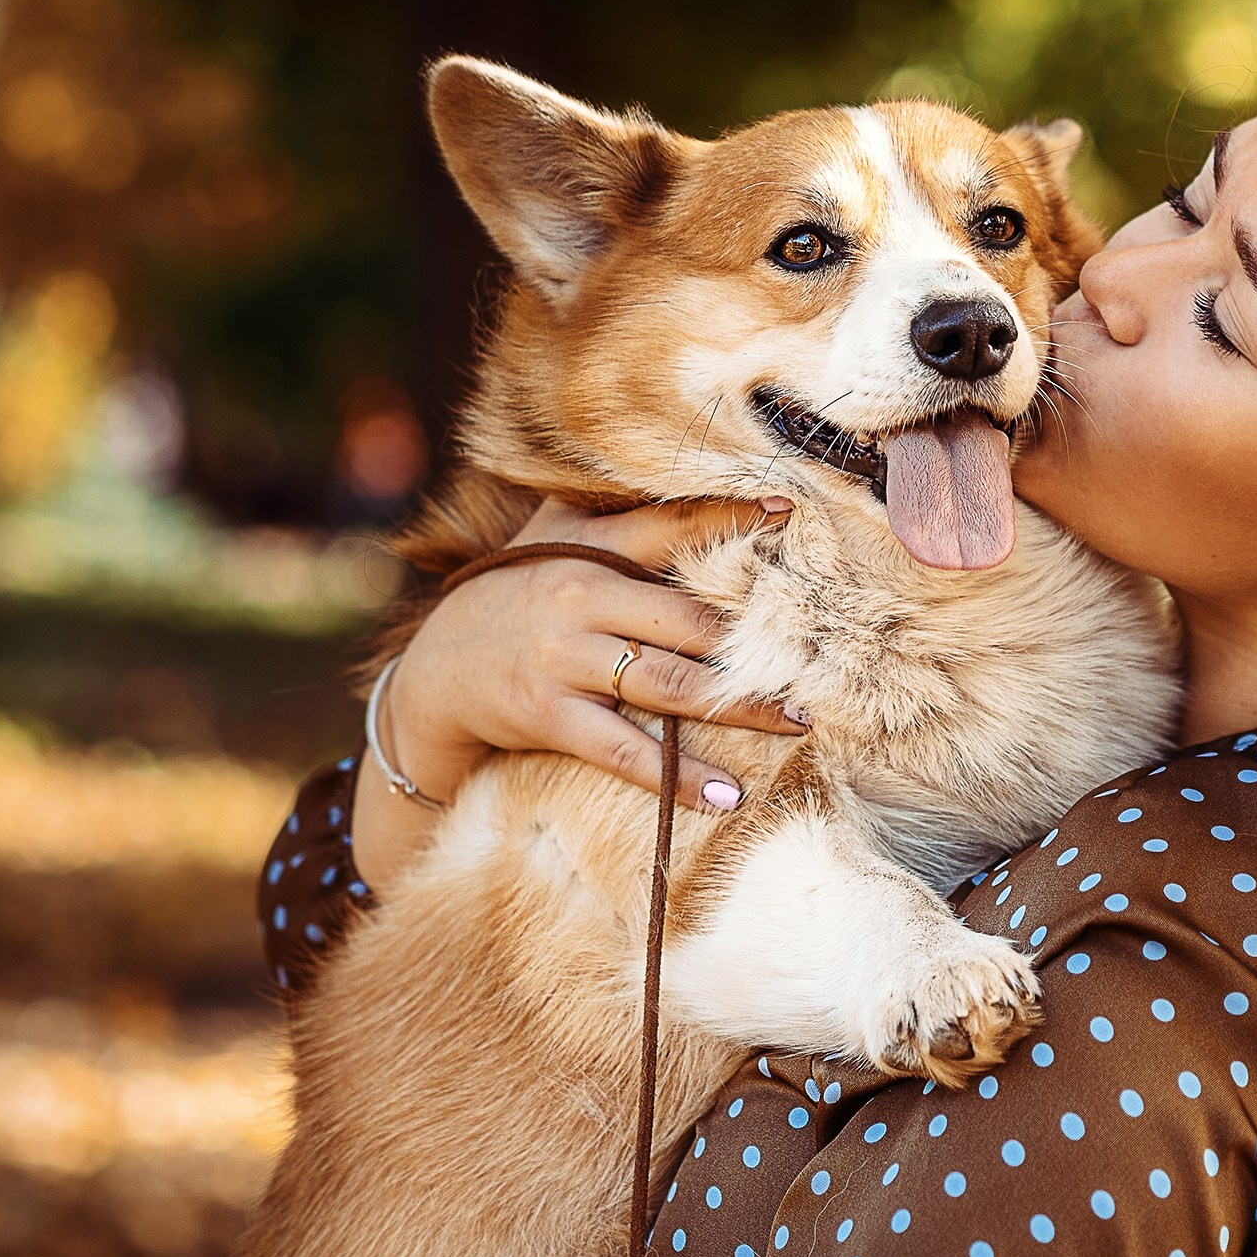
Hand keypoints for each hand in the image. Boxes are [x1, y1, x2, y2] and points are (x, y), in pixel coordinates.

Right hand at [350, 495, 803, 888]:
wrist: (432, 676)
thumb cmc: (510, 599)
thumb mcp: (545, 541)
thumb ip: (606, 509)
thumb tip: (673, 462)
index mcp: (586, 547)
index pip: (668, 525)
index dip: (729, 516)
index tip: (791, 510)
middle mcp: (579, 595)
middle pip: (688, 616)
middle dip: (757, 639)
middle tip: (824, 655)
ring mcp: (563, 658)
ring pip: (671, 683)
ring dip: (740, 705)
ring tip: (799, 720)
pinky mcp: (548, 714)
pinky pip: (626, 751)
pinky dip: (679, 777)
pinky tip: (728, 794)